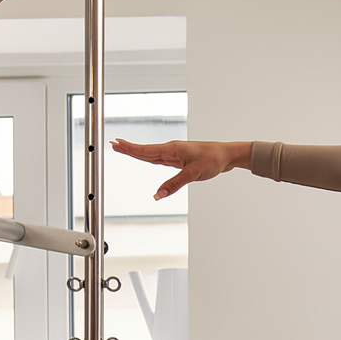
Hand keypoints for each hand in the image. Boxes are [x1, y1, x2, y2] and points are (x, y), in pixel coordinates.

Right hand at [111, 138, 247, 198]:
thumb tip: (158, 195)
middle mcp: (171, 150)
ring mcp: (175, 155)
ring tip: (124, 148)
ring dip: (138, 152)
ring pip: (152, 155)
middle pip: (145, 151)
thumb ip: (174, 184)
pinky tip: (146, 158)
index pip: (145, 150)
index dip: (130, 149)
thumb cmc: (213, 159)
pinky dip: (150, 158)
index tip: (116, 144)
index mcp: (172, 150)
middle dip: (129, 148)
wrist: (227, 155)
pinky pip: (161, 160)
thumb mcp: (193, 174)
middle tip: (113, 144)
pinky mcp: (181, 160)